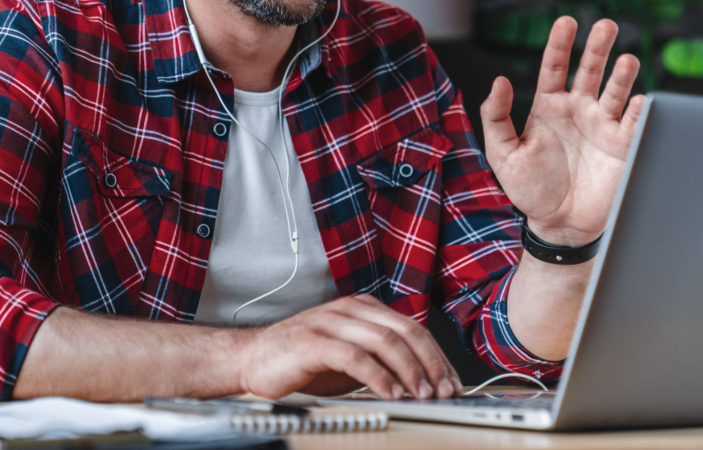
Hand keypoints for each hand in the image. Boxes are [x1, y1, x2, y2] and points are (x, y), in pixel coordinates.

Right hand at [236, 295, 461, 400]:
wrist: (251, 359)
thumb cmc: (301, 361)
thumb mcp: (350, 357)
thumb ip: (380, 359)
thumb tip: (421, 381)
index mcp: (362, 308)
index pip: (411, 327)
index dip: (436, 355)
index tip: (451, 382)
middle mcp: (349, 309)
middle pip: (404, 331)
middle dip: (430, 363)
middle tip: (444, 391)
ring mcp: (330, 322)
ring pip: (385, 341)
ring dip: (410, 371)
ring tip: (422, 394)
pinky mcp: (312, 342)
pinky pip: (355, 357)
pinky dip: (378, 377)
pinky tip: (390, 393)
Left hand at [480, 17, 643, 246]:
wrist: (559, 225)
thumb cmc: (529, 189)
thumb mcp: (502, 154)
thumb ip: (496, 117)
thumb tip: (499, 81)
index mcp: (549, 107)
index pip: (554, 68)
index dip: (560, 45)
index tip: (567, 22)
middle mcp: (578, 110)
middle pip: (590, 70)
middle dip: (598, 47)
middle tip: (607, 25)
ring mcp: (602, 126)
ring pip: (616, 91)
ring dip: (622, 74)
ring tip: (627, 59)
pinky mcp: (623, 146)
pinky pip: (634, 123)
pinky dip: (640, 110)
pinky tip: (640, 99)